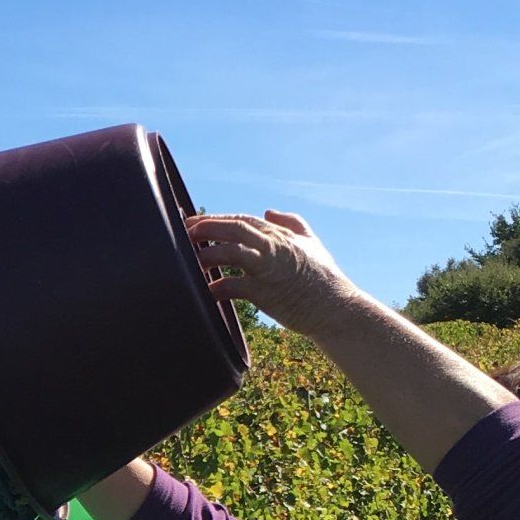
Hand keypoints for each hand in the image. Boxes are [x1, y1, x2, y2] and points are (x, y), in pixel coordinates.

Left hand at [187, 211, 355, 336]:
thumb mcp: (311, 243)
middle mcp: (273, 246)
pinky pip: (233, 287)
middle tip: (182, 235)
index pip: (240, 220)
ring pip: (231, 252)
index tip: (191, 223)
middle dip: (205, 229)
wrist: (336, 309)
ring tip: (193, 264)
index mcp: (279, 235)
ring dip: (207, 256)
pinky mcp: (265, 293)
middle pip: (233, 228)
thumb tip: (269, 211)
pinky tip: (206, 292)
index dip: (214, 220)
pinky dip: (216, 288)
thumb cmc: (322, 278)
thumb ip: (292, 223)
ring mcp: (269, 269)